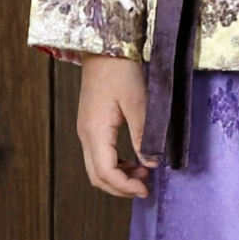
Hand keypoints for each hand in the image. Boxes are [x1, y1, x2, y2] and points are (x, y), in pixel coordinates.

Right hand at [77, 55, 153, 197]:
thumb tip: (152, 162)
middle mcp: (86, 135)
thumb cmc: (120, 71)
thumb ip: (144, 135)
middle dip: (121, 186)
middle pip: (97, 175)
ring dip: (119, 176)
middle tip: (146, 186)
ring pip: (97, 167)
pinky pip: (101, 155)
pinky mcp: (92, 125)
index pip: (105, 172)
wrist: (105, 50)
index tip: (146, 189)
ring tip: (145, 172)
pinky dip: (117, 164)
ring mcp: (87, 130)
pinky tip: (136, 160)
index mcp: (95, 132)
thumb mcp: (139, 103)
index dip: (125, 186)